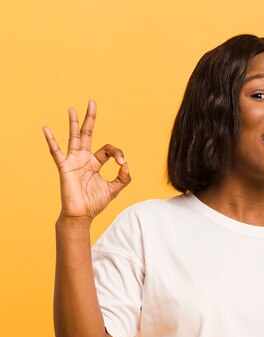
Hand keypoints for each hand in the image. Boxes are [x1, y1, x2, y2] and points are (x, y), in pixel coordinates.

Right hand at [43, 100, 130, 220]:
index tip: (122, 163)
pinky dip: (51, 140)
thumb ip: (123, 178)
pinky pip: (56, 152)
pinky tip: (46, 128)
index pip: (107, 149)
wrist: (82, 214)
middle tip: (92, 102)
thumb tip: (126, 165)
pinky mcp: (65, 167)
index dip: (117, 153)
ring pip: (73, 138)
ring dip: (73, 123)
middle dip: (90, 119)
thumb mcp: (114, 189)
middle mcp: (83, 159)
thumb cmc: (95, 202)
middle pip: (87, 134)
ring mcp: (73, 161)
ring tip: (72, 109)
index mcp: (95, 163)